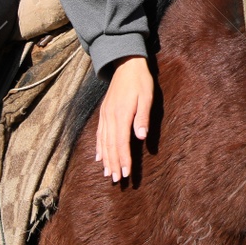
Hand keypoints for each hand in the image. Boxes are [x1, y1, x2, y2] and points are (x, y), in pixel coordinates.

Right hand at [95, 55, 152, 181]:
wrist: (126, 64)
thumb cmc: (141, 81)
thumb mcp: (147, 97)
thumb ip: (143, 117)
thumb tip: (141, 137)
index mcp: (122, 114)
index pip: (122, 142)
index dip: (123, 159)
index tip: (125, 173)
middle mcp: (110, 117)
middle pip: (110, 146)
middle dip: (114, 164)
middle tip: (116, 180)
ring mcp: (105, 115)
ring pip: (103, 142)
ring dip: (106, 159)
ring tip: (107, 173)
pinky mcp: (103, 113)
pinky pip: (99, 134)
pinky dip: (99, 147)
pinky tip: (99, 157)